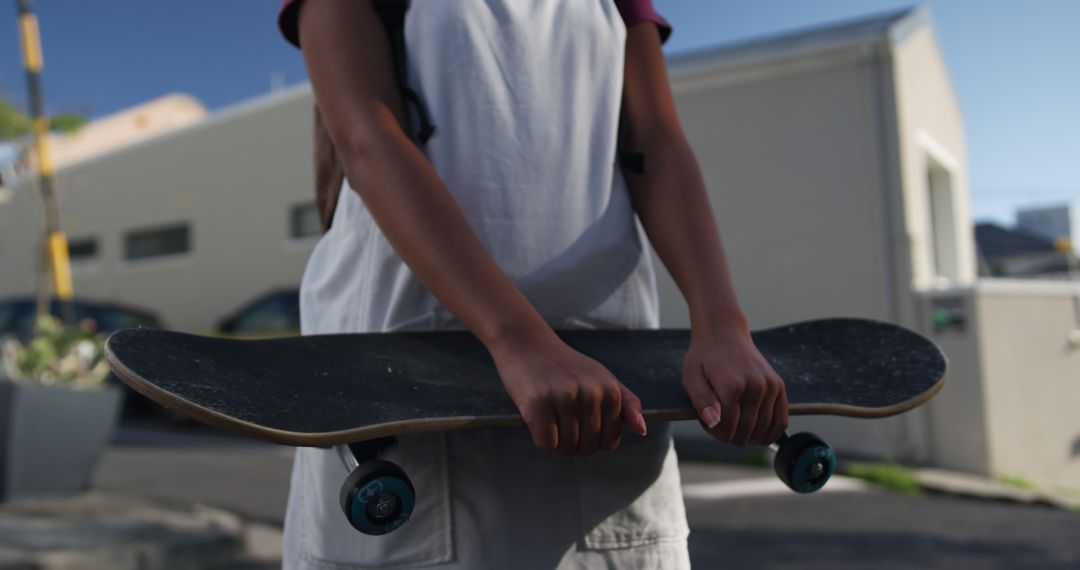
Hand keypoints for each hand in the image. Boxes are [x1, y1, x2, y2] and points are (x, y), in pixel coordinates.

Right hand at [490, 334, 646, 456]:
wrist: (527, 344)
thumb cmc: (566, 367)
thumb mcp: (603, 378)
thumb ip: (627, 403)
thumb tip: (642, 430)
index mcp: (610, 391)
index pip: (609, 443)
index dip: (593, 440)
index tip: (581, 422)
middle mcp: (590, 394)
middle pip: (587, 448)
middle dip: (574, 444)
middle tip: (562, 420)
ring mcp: (564, 399)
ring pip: (566, 448)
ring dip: (557, 443)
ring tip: (551, 418)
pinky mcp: (538, 404)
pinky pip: (546, 443)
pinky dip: (540, 438)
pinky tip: (538, 417)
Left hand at [682, 327, 787, 446]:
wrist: (724, 333)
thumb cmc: (704, 357)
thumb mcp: (691, 377)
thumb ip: (701, 401)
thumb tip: (714, 422)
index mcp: (732, 386)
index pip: (727, 429)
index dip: (714, 432)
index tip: (708, 421)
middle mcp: (755, 387)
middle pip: (744, 432)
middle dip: (729, 434)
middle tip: (719, 421)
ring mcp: (770, 387)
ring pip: (762, 431)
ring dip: (747, 435)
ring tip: (734, 422)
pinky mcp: (779, 386)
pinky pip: (781, 421)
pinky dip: (770, 434)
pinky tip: (757, 434)